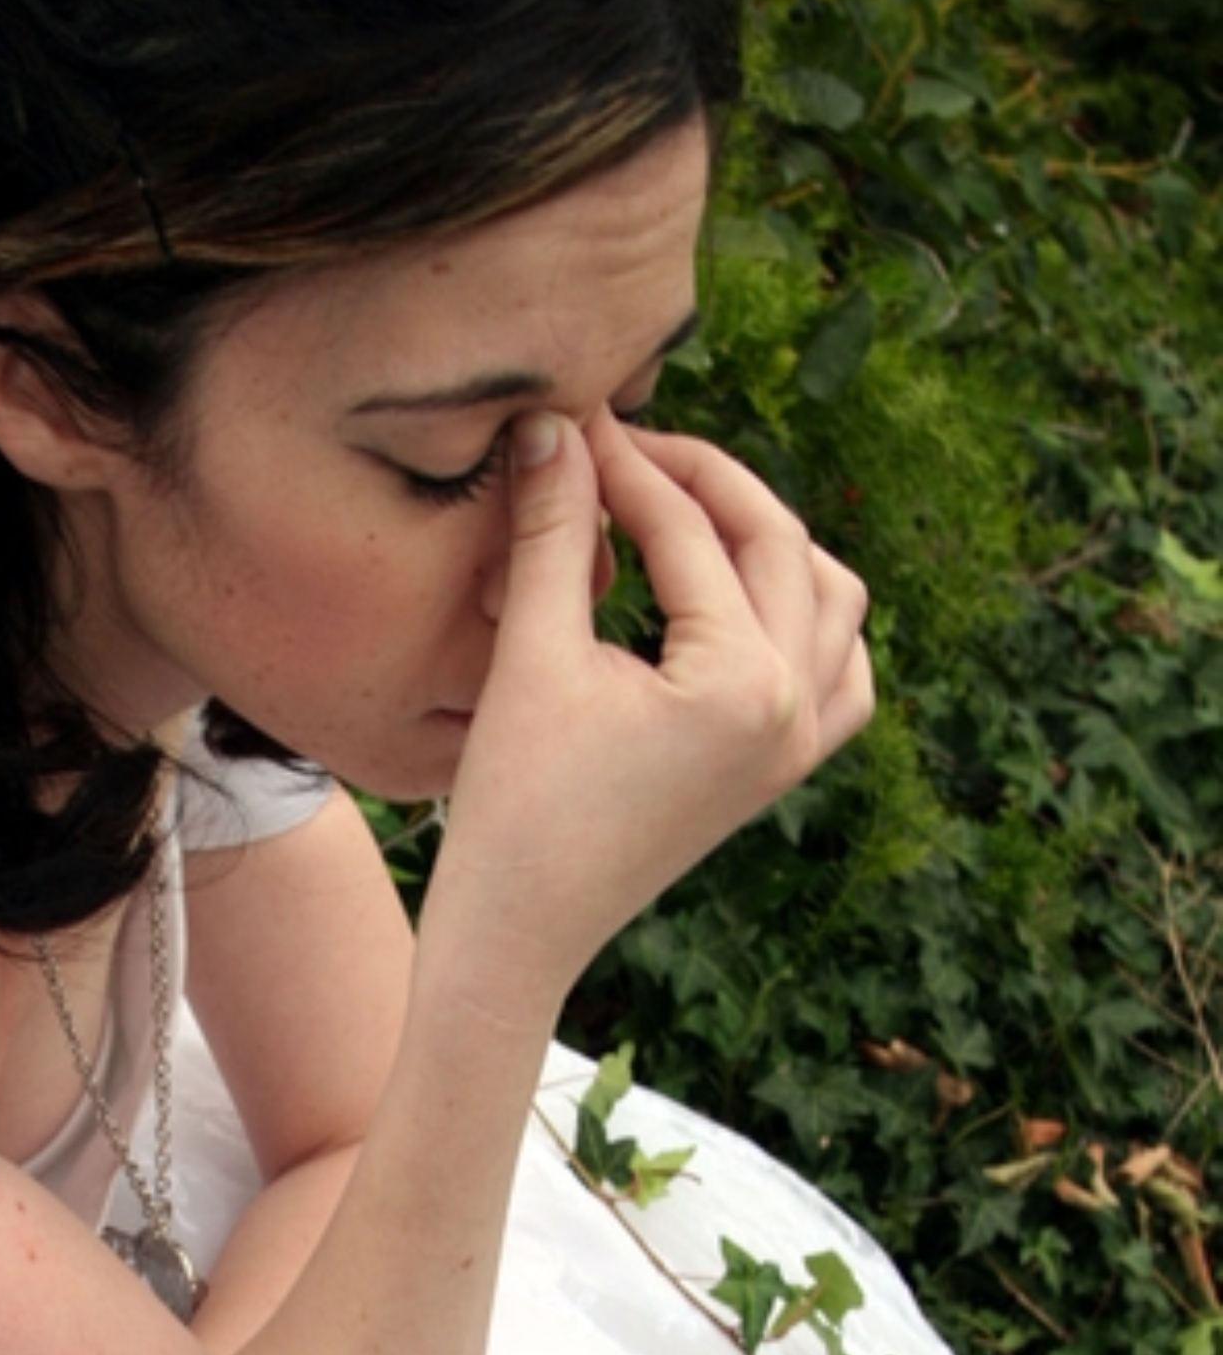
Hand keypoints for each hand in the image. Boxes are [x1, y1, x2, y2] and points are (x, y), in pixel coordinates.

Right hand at [441, 407, 872, 972]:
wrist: (521, 932)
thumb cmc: (514, 808)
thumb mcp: (531, 658)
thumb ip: (553, 532)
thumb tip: (554, 423)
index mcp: (744, 682)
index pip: (690, 532)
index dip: (624, 464)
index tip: (575, 421)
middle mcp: (795, 710)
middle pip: (776, 543)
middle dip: (701, 482)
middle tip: (623, 450)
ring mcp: (799, 747)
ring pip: (833, 599)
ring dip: (770, 540)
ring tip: (686, 512)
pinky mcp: (781, 772)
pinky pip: (841, 672)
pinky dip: (809, 619)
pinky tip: (745, 601)